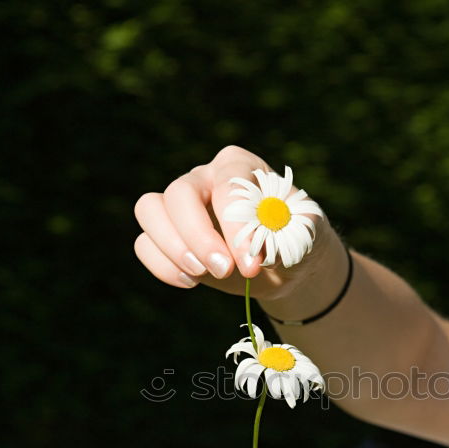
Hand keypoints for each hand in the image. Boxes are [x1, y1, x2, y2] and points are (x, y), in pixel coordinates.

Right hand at [133, 145, 334, 303]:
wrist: (283, 266)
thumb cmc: (295, 240)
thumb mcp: (304, 235)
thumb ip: (289, 233)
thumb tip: (259, 245)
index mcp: (238, 166)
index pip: (226, 186)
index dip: (235, 228)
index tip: (251, 265)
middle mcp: (203, 177)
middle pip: (179, 194)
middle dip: (198, 237)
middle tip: (223, 270)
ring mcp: (180, 205)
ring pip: (150, 211)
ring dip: (172, 249)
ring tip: (203, 275)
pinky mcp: (166, 235)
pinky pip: (144, 244)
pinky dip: (162, 267)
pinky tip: (193, 282)